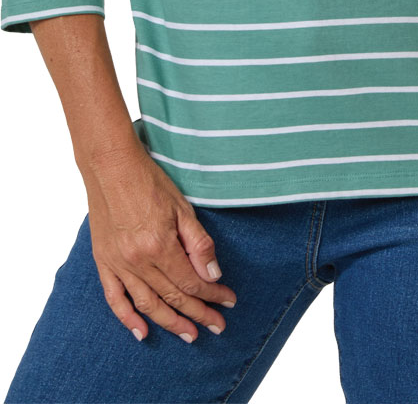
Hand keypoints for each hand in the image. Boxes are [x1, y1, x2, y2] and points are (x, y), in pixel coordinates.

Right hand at [82, 144, 237, 341]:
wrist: (112, 168)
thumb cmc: (150, 182)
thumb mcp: (183, 208)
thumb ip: (198, 244)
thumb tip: (213, 275)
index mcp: (160, 247)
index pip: (192, 282)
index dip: (212, 294)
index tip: (228, 300)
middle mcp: (138, 261)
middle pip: (173, 297)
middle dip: (198, 313)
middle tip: (217, 326)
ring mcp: (118, 264)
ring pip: (147, 304)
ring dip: (169, 322)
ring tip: (189, 334)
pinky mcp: (104, 262)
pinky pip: (115, 298)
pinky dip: (127, 319)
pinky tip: (141, 332)